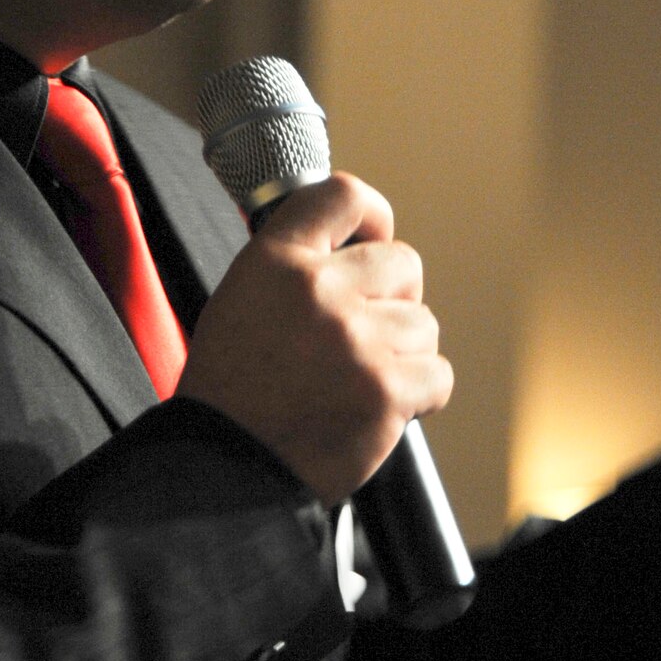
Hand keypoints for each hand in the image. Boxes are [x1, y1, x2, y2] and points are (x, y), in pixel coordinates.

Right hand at [178, 173, 452, 505]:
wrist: (223, 465)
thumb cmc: (232, 391)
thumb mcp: (243, 298)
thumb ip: (296, 266)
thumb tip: (356, 247)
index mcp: (278, 260)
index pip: (345, 196)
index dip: (373, 216)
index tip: (374, 239)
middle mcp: (319, 290)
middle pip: (404, 264)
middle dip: (394, 300)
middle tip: (362, 336)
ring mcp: (356, 340)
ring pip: (424, 325)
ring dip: (403, 353)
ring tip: (359, 381)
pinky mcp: (385, 390)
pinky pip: (437, 375)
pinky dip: (419, 395)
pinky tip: (381, 408)